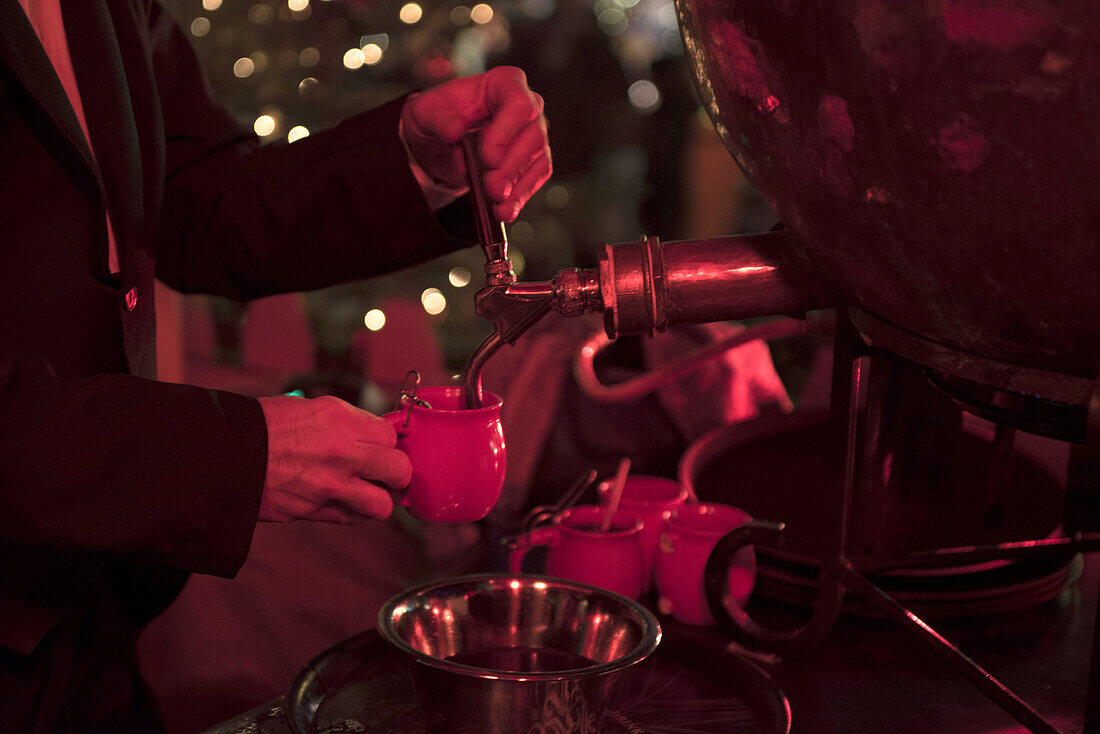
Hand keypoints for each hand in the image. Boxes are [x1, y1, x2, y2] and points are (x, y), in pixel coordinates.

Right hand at [256, 395, 410, 522]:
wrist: (221, 457)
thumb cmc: (260, 427)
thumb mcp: (307, 408)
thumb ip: (343, 422)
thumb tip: (369, 435)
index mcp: (339, 418)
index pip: (390, 435)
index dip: (388, 442)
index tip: (382, 445)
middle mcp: (342, 452)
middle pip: (399, 469)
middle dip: (396, 472)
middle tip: (386, 471)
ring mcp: (330, 486)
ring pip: (383, 505)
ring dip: (379, 499)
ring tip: (368, 491)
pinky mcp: (315, 511)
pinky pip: (353, 518)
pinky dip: (355, 513)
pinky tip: (346, 501)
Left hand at [402, 66, 551, 221]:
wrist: (438, 140)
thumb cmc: (437, 116)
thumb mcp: (425, 112)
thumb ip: (438, 118)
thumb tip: (455, 129)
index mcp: (503, 84)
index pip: (519, 104)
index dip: (507, 132)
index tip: (489, 157)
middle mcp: (526, 106)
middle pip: (533, 135)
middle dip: (511, 167)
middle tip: (491, 188)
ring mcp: (532, 133)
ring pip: (539, 159)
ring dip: (518, 187)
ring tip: (498, 206)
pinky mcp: (533, 159)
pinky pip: (536, 178)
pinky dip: (521, 196)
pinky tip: (505, 210)